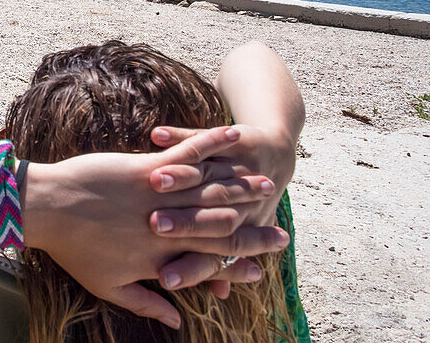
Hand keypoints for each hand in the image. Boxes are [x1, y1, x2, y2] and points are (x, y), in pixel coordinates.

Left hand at [24, 127, 288, 329]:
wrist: (45, 209)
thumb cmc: (71, 248)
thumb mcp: (107, 285)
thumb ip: (145, 302)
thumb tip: (174, 323)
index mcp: (160, 259)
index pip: (207, 265)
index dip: (235, 269)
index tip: (260, 273)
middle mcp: (168, 230)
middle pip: (220, 230)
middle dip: (253, 234)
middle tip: (282, 235)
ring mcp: (161, 198)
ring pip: (211, 193)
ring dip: (242, 188)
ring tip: (268, 185)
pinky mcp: (148, 169)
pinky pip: (189, 154)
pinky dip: (213, 144)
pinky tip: (234, 135)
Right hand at [148, 123, 296, 296]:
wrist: (274, 158)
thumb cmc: (246, 205)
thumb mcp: (242, 234)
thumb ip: (218, 264)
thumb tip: (219, 294)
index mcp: (233, 229)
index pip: (211, 255)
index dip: (190, 267)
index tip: (166, 279)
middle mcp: (236, 203)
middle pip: (205, 218)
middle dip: (181, 223)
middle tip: (156, 228)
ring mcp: (232, 171)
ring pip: (204, 176)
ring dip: (181, 177)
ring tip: (158, 180)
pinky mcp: (229, 143)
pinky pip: (200, 141)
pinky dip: (179, 137)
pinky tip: (158, 136)